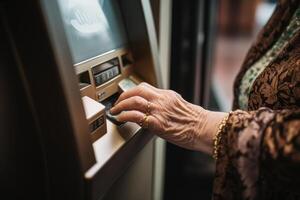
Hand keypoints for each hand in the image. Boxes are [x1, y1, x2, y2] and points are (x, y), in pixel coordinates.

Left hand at [110, 82, 225, 152]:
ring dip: (121, 104)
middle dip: (123, 95)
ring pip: (133, 100)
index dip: (132, 91)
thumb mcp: (180, 106)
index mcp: (167, 95)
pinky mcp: (157, 123)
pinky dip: (125, 115)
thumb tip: (155, 108)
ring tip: (116, 110)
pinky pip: (136, 116)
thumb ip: (166, 104)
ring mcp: (158, 110)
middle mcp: (161, 100)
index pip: (144, 87)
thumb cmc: (195, 121)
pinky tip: (120, 118)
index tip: (126, 96)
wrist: (203, 129)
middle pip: (136, 91)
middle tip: (117, 102)